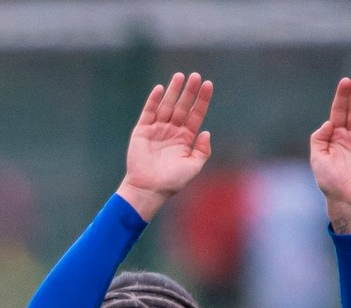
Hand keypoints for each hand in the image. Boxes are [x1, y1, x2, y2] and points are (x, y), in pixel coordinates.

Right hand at [116, 72, 213, 221]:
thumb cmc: (171, 182)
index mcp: (185, 139)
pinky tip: (161, 89)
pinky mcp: (142, 131)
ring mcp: (157, 130)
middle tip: (195, 76)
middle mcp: (172, 131)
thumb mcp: (193, 167)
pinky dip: (154, 101)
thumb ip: (202, 151)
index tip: (208, 85)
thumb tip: (206, 132)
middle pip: (183, 106)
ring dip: (173, 91)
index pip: (196, 114)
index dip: (202, 100)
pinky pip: (149, 112)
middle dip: (189, 91)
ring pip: (167, 106)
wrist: (148, 189)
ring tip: (180, 76)